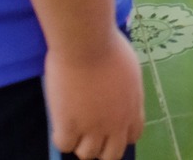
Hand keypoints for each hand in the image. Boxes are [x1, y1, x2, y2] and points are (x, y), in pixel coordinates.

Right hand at [44, 32, 144, 159]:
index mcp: (133, 109)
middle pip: (111, 154)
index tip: (109, 126)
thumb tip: (119, 93)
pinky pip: (64, 145)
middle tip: (88, 134)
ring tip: (72, 127)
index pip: (133, 136)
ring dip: (80, 143)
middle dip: (101, 147)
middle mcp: (115, 124)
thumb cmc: (108, 46)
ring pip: (87, 154)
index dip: (119, 134)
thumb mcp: (129, 70)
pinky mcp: (69, 126)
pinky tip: (59, 122)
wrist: (87, 43)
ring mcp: (92, 128)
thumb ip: (126, 89)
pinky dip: (61, 137)